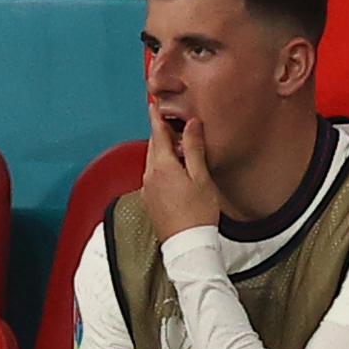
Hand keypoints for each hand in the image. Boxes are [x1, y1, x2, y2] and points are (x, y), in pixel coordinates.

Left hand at [141, 104, 220, 243]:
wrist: (186, 243)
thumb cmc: (198, 212)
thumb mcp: (201, 176)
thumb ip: (194, 148)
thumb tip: (191, 125)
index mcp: (162, 167)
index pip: (158, 135)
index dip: (156, 118)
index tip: (153, 104)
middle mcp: (149, 177)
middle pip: (154, 147)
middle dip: (159, 133)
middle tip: (166, 120)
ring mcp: (147, 190)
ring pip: (152, 162)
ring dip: (161, 150)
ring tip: (174, 143)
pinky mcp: (149, 201)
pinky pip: (152, 176)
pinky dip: (160, 167)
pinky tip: (172, 170)